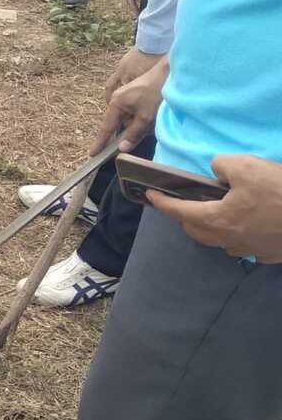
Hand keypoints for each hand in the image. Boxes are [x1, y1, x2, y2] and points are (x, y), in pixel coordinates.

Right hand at [90, 58, 166, 154]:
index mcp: (116, 103)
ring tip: (151, 122)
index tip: (92, 154)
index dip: (100, 142)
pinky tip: (152, 116)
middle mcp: (117, 99)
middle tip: (132, 140)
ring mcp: (125, 95)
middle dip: (125, 132)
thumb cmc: (156, 93)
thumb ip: (133, 134)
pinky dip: (141, 118)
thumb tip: (121, 148)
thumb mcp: (146, 118)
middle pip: (117, 123)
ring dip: (136, 124)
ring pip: (127, 118)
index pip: (106, 128)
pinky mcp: (134, 94)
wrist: (170, 73)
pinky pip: (133, 112)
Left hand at [149, 155, 281, 261]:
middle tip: (183, 201)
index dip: (161, 203)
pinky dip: (235, 234)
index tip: (150, 196)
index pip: (179, 213)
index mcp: (218, 220)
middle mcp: (230, 240)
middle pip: (196, 231)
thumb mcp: (246, 166)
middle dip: (184, 217)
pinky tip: (244, 222)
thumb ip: (222, 166)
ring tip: (213, 210)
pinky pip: (242, 246)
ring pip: (219, 241)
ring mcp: (251, 251)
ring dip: (210, 228)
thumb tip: (217, 171)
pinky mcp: (270, 254)